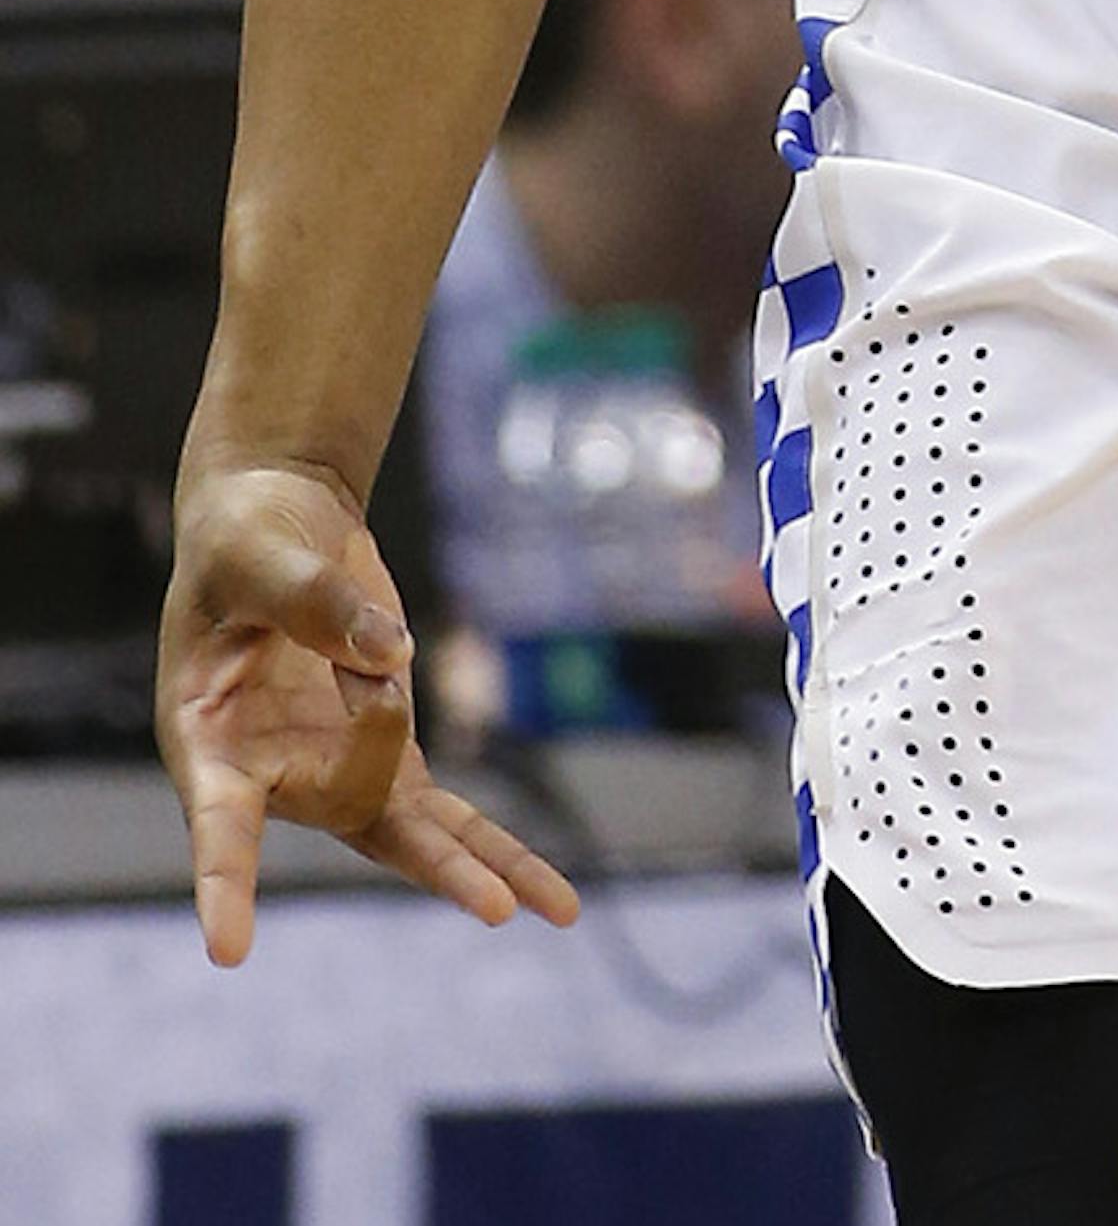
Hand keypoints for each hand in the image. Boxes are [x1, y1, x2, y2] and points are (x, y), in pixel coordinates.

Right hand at [158, 463, 579, 965]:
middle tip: (386, 698)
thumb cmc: (241, 540)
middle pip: (344, 799)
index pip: (218, 820)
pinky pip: (447, 819)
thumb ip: (314, 604)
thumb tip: (393, 659)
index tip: (230, 951)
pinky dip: (499, 852)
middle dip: (376, 745)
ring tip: (540, 909)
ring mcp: (336, 774)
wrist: (278, 522)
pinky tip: (553, 900)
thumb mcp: (259, 554)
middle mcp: (271, 775)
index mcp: (208, 737)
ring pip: (408, 841)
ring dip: (470, 871)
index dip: (224, 884)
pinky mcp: (390, 759)